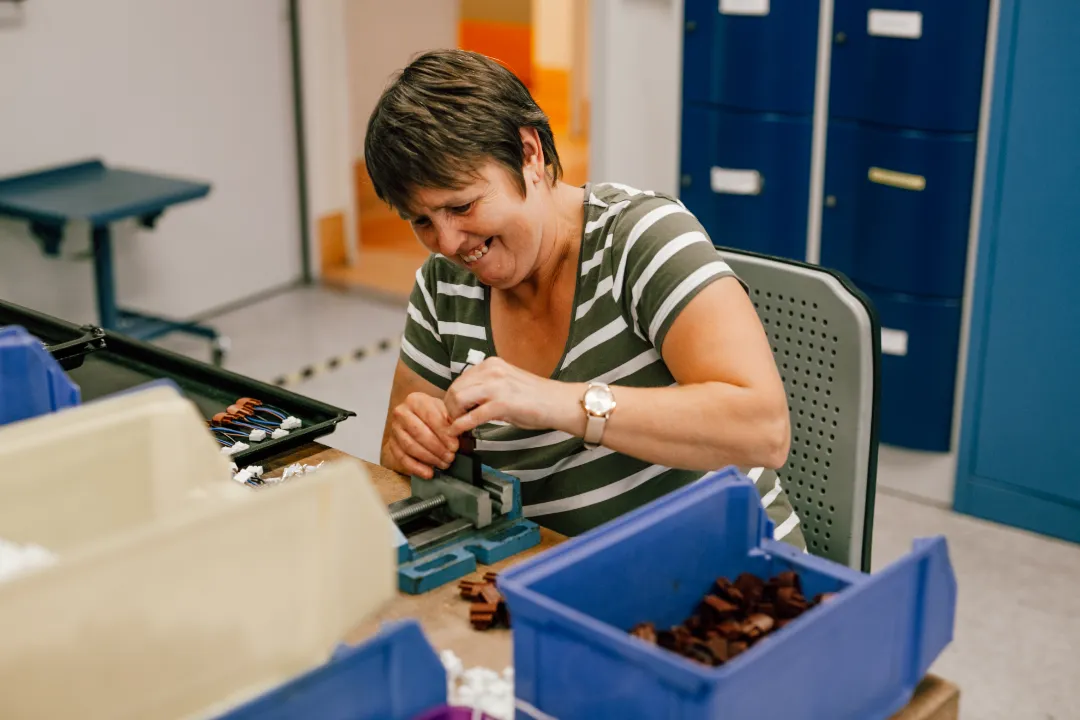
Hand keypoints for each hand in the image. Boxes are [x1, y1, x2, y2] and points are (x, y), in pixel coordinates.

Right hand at [386, 392, 459, 478]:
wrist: (416, 416)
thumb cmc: (433, 414)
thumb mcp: (444, 410)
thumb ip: (451, 419)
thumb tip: (458, 431)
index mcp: (415, 400)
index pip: (430, 417)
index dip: (444, 433)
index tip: (454, 445)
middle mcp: (401, 412)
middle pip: (419, 433)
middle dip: (437, 448)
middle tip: (450, 456)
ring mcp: (395, 429)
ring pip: (411, 447)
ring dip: (429, 458)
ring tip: (443, 463)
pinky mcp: (392, 443)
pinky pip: (402, 459)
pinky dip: (417, 468)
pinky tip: (428, 472)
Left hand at [444, 357, 571, 434]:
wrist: (559, 403)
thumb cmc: (535, 397)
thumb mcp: (506, 385)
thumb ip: (486, 389)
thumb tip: (466, 403)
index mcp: (491, 364)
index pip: (460, 379)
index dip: (452, 397)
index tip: (453, 411)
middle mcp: (491, 370)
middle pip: (455, 388)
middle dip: (449, 407)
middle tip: (452, 421)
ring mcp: (496, 386)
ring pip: (459, 399)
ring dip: (453, 415)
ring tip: (457, 425)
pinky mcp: (502, 403)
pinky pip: (473, 416)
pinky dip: (461, 425)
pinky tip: (457, 431)